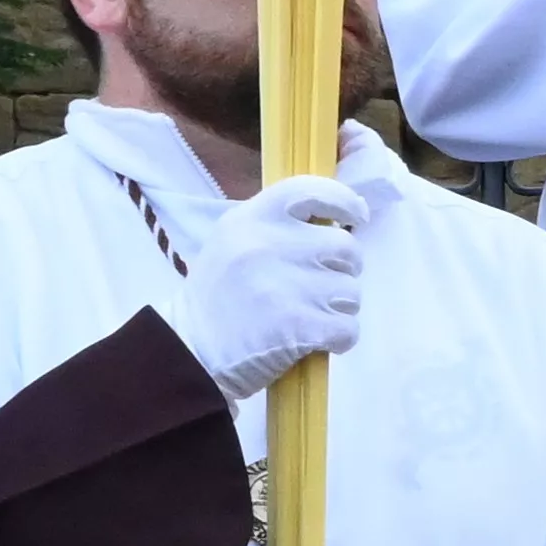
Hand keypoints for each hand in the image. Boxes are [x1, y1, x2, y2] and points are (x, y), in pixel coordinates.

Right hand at [165, 177, 368, 397]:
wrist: (189, 354)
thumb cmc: (218, 299)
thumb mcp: (233, 244)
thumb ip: (278, 226)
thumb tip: (342, 215)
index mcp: (250, 220)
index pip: (311, 190)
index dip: (343, 201)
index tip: (356, 217)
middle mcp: (269, 245)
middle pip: (345, 247)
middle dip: (341, 271)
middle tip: (317, 289)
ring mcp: (286, 286)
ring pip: (351, 291)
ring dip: (339, 308)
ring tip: (307, 317)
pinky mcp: (300, 326)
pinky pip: (349, 327)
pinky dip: (340, 338)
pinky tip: (314, 341)